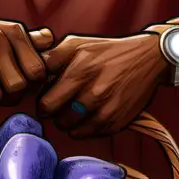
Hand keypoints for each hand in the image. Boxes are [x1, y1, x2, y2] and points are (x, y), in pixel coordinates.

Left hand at [38, 34, 169, 137]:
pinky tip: (90, 112)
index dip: (43, 102)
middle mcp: (93, 94)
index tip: (48, 97)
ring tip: (76, 107)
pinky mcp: (117, 123)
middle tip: (60, 104)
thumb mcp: (78, 43)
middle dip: (54, 114)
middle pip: (57, 120)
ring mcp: (106, 111)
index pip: (46, 105)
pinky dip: (85, 126)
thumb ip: (52, 57)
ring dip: (69, 121)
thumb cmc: (107, 50)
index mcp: (80, 72)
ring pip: (72, 130)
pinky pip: (89, 134)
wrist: (148, 59)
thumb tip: (31, 72)